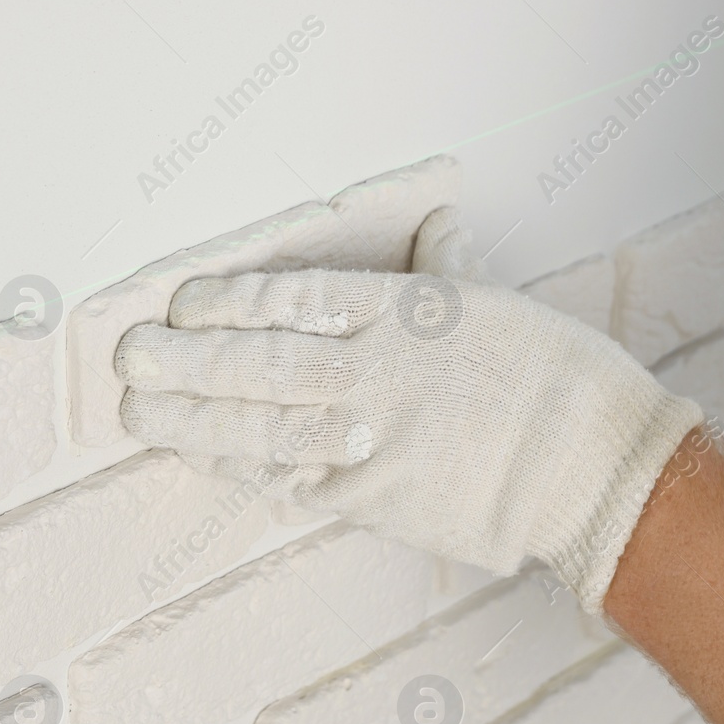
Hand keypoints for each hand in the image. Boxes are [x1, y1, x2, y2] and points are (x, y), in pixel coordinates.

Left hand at [114, 209, 702, 611]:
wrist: (594, 467)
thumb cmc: (555, 379)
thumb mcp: (499, 305)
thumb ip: (447, 272)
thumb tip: (438, 226)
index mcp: (404, 314)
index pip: (296, 299)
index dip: (230, 302)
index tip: (181, 302)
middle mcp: (375, 371)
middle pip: (261, 363)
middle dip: (186, 362)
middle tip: (130, 358)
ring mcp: (370, 438)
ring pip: (261, 427)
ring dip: (192, 421)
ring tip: (138, 413)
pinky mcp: (373, 498)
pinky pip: (291, 481)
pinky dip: (239, 471)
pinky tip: (198, 460)